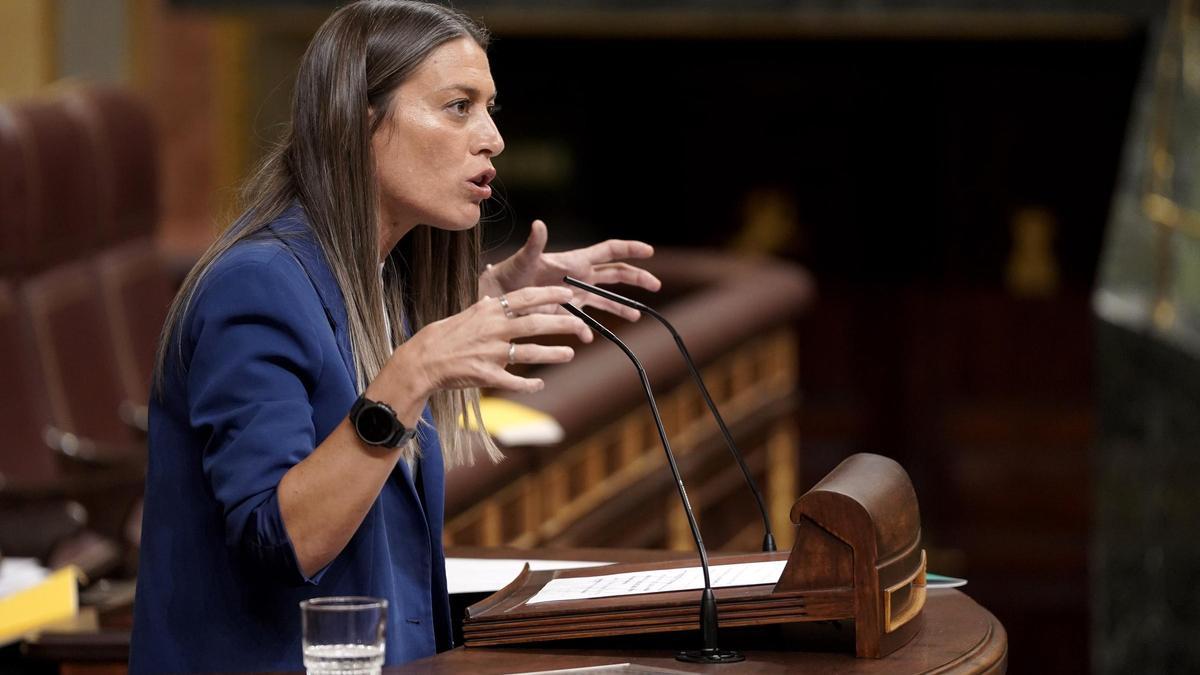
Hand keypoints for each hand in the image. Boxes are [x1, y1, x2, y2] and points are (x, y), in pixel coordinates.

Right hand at [389, 286, 592, 396]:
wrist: (422, 362)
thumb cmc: (442, 337)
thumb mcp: (462, 317)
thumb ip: (481, 310)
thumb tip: (489, 301)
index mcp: (490, 312)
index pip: (526, 298)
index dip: (550, 294)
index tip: (569, 292)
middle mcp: (494, 330)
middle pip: (536, 324)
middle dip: (562, 324)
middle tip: (582, 327)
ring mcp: (491, 353)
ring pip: (531, 352)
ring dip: (553, 353)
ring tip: (570, 354)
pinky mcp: (487, 375)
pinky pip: (514, 381)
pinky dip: (529, 383)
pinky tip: (539, 383)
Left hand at [481, 219, 661, 320]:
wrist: (497, 295)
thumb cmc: (509, 273)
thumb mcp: (523, 260)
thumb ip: (534, 245)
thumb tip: (538, 224)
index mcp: (575, 261)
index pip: (609, 251)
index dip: (629, 249)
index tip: (649, 251)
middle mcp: (579, 277)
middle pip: (615, 274)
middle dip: (636, 278)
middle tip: (656, 285)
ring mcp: (575, 296)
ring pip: (605, 300)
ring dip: (622, 306)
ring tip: (638, 315)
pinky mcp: (566, 313)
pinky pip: (584, 322)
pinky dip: (587, 330)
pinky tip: (588, 337)